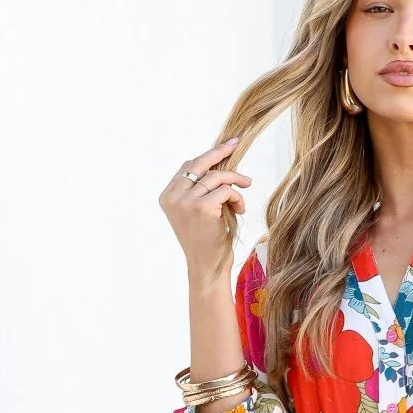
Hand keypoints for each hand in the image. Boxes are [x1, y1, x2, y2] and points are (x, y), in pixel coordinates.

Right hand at [160, 138, 252, 293]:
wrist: (207, 268)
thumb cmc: (206, 242)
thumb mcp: (197, 212)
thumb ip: (200, 190)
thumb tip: (217, 162)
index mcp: (167, 196)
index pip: (188, 167)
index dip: (207, 157)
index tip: (225, 147)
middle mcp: (173, 197)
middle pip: (199, 164)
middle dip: (219, 151)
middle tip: (235, 145)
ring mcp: (186, 202)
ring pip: (216, 177)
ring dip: (235, 183)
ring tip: (245, 193)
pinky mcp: (202, 207)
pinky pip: (226, 190)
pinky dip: (237, 197)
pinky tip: (241, 210)